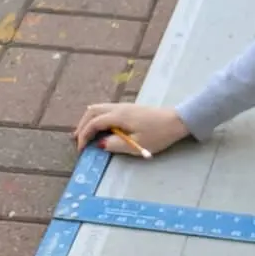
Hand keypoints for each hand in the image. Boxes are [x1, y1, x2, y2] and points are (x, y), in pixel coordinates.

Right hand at [73, 101, 190, 156]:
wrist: (177, 121)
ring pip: (99, 108)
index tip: (81, 149)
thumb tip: (100, 144)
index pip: (94, 123)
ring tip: (85, 134)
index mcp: (119, 116)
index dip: (84, 136)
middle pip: (92, 111)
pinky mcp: (129, 108)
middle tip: (77, 140)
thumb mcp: (137, 144)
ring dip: (89, 120)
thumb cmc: (159, 134)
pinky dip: (98, 118)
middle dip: (82, 125)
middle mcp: (119, 108)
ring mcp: (124, 106)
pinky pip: (106, 109)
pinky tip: (100, 128)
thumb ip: (116, 145)